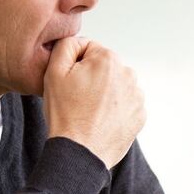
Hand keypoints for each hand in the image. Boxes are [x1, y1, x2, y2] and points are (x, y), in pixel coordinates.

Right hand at [42, 37, 145, 168]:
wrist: (79, 153)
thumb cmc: (65, 114)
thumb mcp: (54, 72)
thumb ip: (66, 45)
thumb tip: (78, 41)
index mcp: (108, 59)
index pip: (88, 50)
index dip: (74, 66)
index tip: (69, 84)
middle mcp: (129, 74)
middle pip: (104, 68)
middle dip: (91, 79)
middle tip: (77, 99)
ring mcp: (137, 96)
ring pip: (115, 86)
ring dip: (103, 94)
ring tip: (88, 112)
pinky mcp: (140, 115)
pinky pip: (124, 105)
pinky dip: (113, 110)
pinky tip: (100, 121)